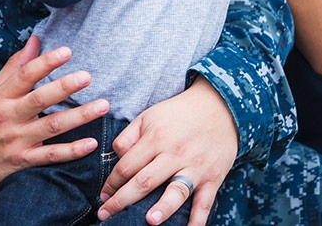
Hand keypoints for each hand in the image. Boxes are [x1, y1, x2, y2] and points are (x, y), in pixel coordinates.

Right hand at [0, 35, 109, 190]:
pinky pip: (51, 156)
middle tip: (86, 76)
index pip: (24, 75)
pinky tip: (92, 143)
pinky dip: (72, 151)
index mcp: (1, 96)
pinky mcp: (24, 161)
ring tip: (102, 106)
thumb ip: (15, 66)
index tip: (66, 51)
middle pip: (39, 100)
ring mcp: (17, 140)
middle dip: (64, 88)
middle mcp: (10, 117)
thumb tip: (35, 40)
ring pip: (51, 127)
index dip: (45, 63)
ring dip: (78, 117)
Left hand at [98, 78, 236, 225]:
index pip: (127, 165)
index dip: (112, 182)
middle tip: (105, 214)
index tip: (103, 195)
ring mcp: (195, 168)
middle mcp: (173, 154)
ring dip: (162, 208)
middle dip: (123, 200)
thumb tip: (116, 156)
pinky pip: (205, 203)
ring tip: (148, 221)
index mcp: (155, 138)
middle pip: (145, 181)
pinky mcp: (213, 178)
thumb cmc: (178, 113)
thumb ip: (129, 136)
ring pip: (176, 192)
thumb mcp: (148, 116)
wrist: (218, 107)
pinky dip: (198, 220)